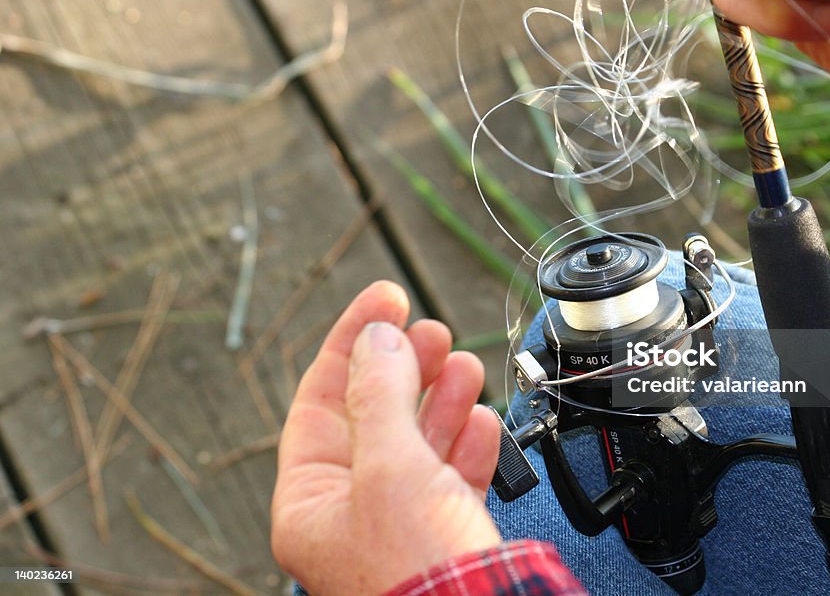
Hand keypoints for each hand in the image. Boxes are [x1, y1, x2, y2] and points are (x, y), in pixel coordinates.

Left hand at [271, 281, 501, 594]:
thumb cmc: (420, 575)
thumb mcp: (391, 468)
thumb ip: (380, 395)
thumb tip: (377, 338)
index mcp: (313, 498)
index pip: (320, 397)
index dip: (352, 339)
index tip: (386, 299)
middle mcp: (351, 508)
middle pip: (372, 414)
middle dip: (404, 366)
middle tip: (431, 330)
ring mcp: (398, 521)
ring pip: (416, 440)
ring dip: (441, 397)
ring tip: (463, 364)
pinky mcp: (444, 531)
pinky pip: (451, 474)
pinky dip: (467, 443)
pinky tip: (479, 421)